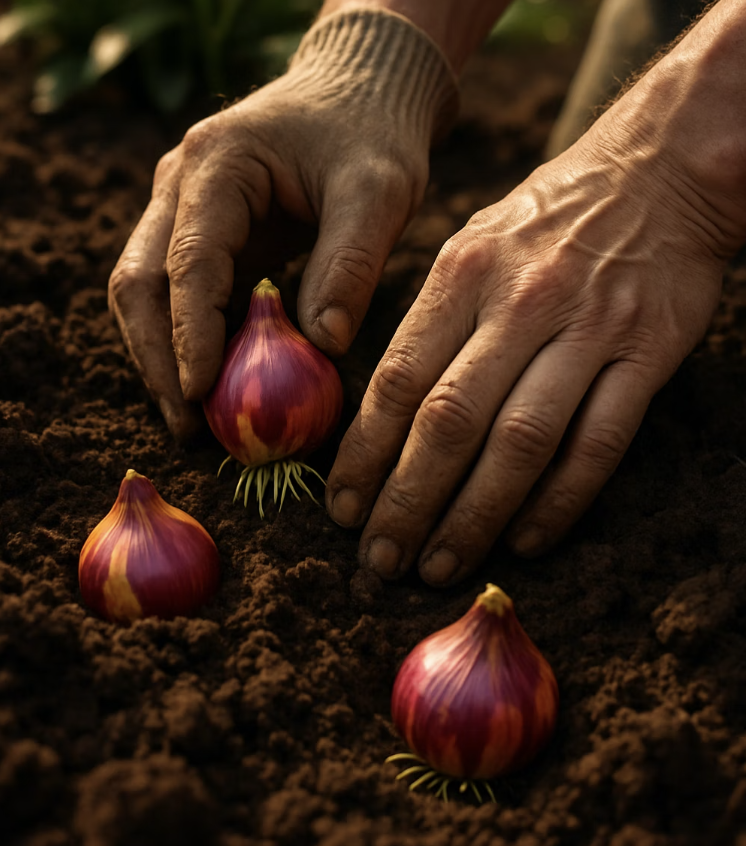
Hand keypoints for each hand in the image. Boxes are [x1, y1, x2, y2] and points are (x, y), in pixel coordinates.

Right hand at [108, 9, 456, 441]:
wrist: (360, 96)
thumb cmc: (372, 135)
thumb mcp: (379, 191)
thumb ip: (351, 264)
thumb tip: (322, 346)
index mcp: (216, 165)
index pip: (188, 263)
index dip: (192, 335)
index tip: (201, 395)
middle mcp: (182, 186)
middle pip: (142, 282)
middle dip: (159, 359)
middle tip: (188, 426)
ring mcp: (184, 209)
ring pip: (147, 292)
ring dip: (162, 357)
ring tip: (192, 420)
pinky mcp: (204, 233)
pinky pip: (179, 294)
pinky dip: (188, 341)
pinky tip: (213, 384)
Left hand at [326, 31, 745, 584]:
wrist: (659, 171)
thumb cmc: (549, 219)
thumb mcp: (473, 243)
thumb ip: (431, 320)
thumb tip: (382, 406)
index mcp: (462, 273)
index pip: (398, 379)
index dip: (364, 453)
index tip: (342, 507)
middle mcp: (519, 303)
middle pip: (449, 421)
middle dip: (406, 501)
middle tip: (378, 560)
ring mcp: (587, 330)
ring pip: (520, 442)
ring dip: (473, 516)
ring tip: (437, 565)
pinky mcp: (646, 354)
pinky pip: (597, 443)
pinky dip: (560, 501)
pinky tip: (527, 541)